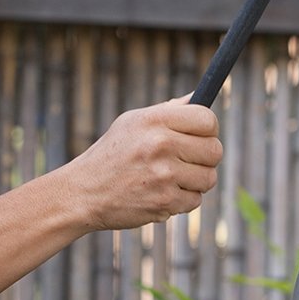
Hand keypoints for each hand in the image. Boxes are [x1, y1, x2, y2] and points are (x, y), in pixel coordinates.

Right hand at [61, 97, 222, 231]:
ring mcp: (164, 175)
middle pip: (214, 150)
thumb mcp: (132, 123)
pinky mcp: (164, 201)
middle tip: (189, 161)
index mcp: (154, 120)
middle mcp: (160, 144)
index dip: (209, 129)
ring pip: (208, 178)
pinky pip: (195, 200)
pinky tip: (161, 194)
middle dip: (206, 158)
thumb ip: (168, 112)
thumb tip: (199, 98)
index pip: (207, 119)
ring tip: (172, 179)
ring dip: (195, 182)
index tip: (202, 136)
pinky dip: (182, 201)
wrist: (83, 193)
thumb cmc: (111, 155)